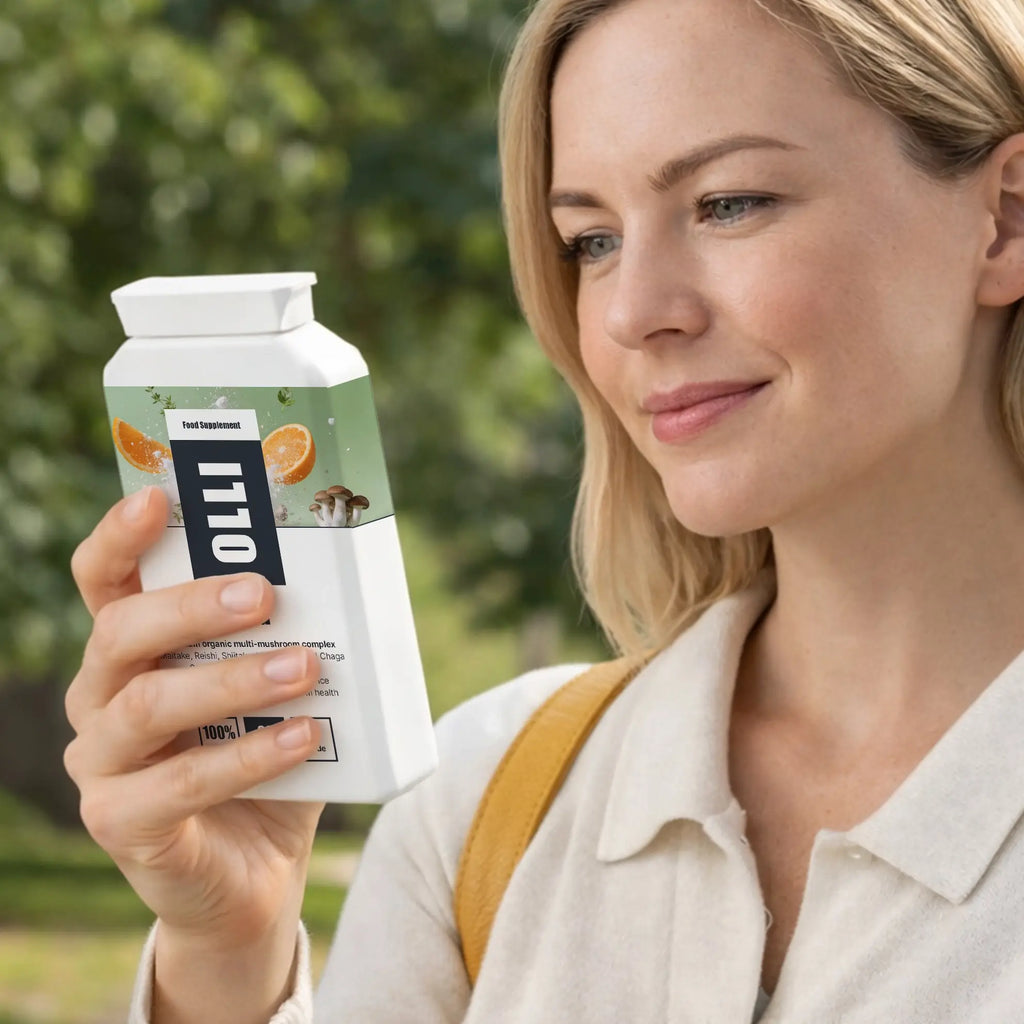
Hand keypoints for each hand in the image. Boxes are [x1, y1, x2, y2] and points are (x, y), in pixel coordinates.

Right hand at [64, 486, 324, 1021]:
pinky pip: (181, 783)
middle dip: (191, 604)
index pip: (104, 580)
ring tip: (302, 668)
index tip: (161, 497)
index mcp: (132, 651)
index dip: (121, 536)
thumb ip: (296, 639)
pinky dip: (248, 757)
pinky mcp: (120, 823)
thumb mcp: (280, 690)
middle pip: (119, 631)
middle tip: (262, 592)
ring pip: (149, 704)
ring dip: (233, 679)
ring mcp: (102, 763)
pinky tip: (303, 737)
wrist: (255, 872)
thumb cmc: (269, 759)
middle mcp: (100, 697)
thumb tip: (359, 581)